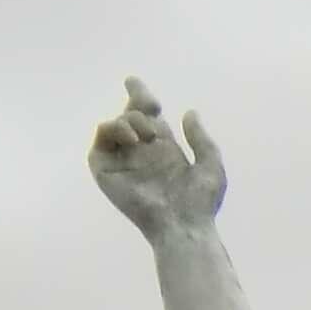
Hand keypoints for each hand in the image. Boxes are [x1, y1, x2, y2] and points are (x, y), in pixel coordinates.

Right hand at [88, 78, 224, 240]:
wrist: (183, 225)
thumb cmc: (200, 202)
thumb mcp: (210, 164)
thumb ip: (200, 138)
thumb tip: (189, 113)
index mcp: (162, 150)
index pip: (146, 116)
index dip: (139, 96)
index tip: (135, 84)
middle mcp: (141, 153)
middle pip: (129, 114)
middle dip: (137, 101)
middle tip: (153, 108)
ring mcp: (122, 162)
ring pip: (114, 125)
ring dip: (129, 120)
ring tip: (147, 135)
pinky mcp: (106, 172)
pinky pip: (100, 141)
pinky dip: (112, 130)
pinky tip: (133, 140)